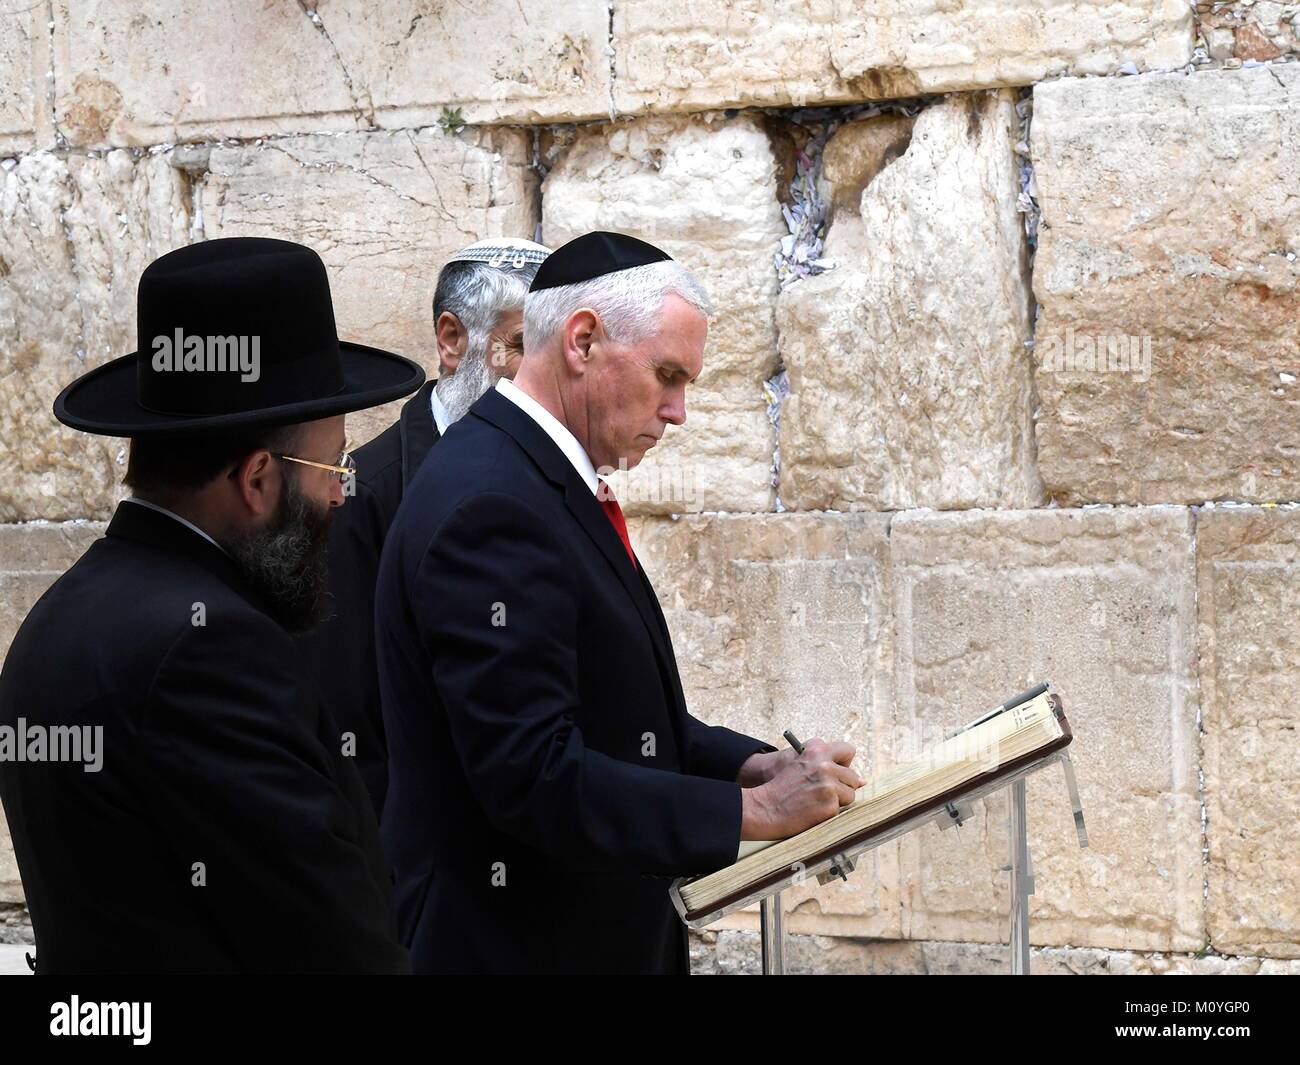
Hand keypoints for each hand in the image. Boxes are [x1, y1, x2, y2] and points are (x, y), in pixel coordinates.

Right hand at [740, 739, 862, 839]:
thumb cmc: (783, 786)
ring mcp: (828, 785)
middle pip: (853, 775)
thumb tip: (863, 781)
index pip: (848, 750)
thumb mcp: (800, 763)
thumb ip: (829, 765)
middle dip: (842, 784)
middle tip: (822, 790)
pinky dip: (829, 811)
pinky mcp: (830, 805)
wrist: (766, 807)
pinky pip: (841, 808)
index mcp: (816, 750)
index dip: (842, 763)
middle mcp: (824, 765)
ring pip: (850, 793)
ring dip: (838, 799)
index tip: (834, 770)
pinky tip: (813, 810)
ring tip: (816, 800)